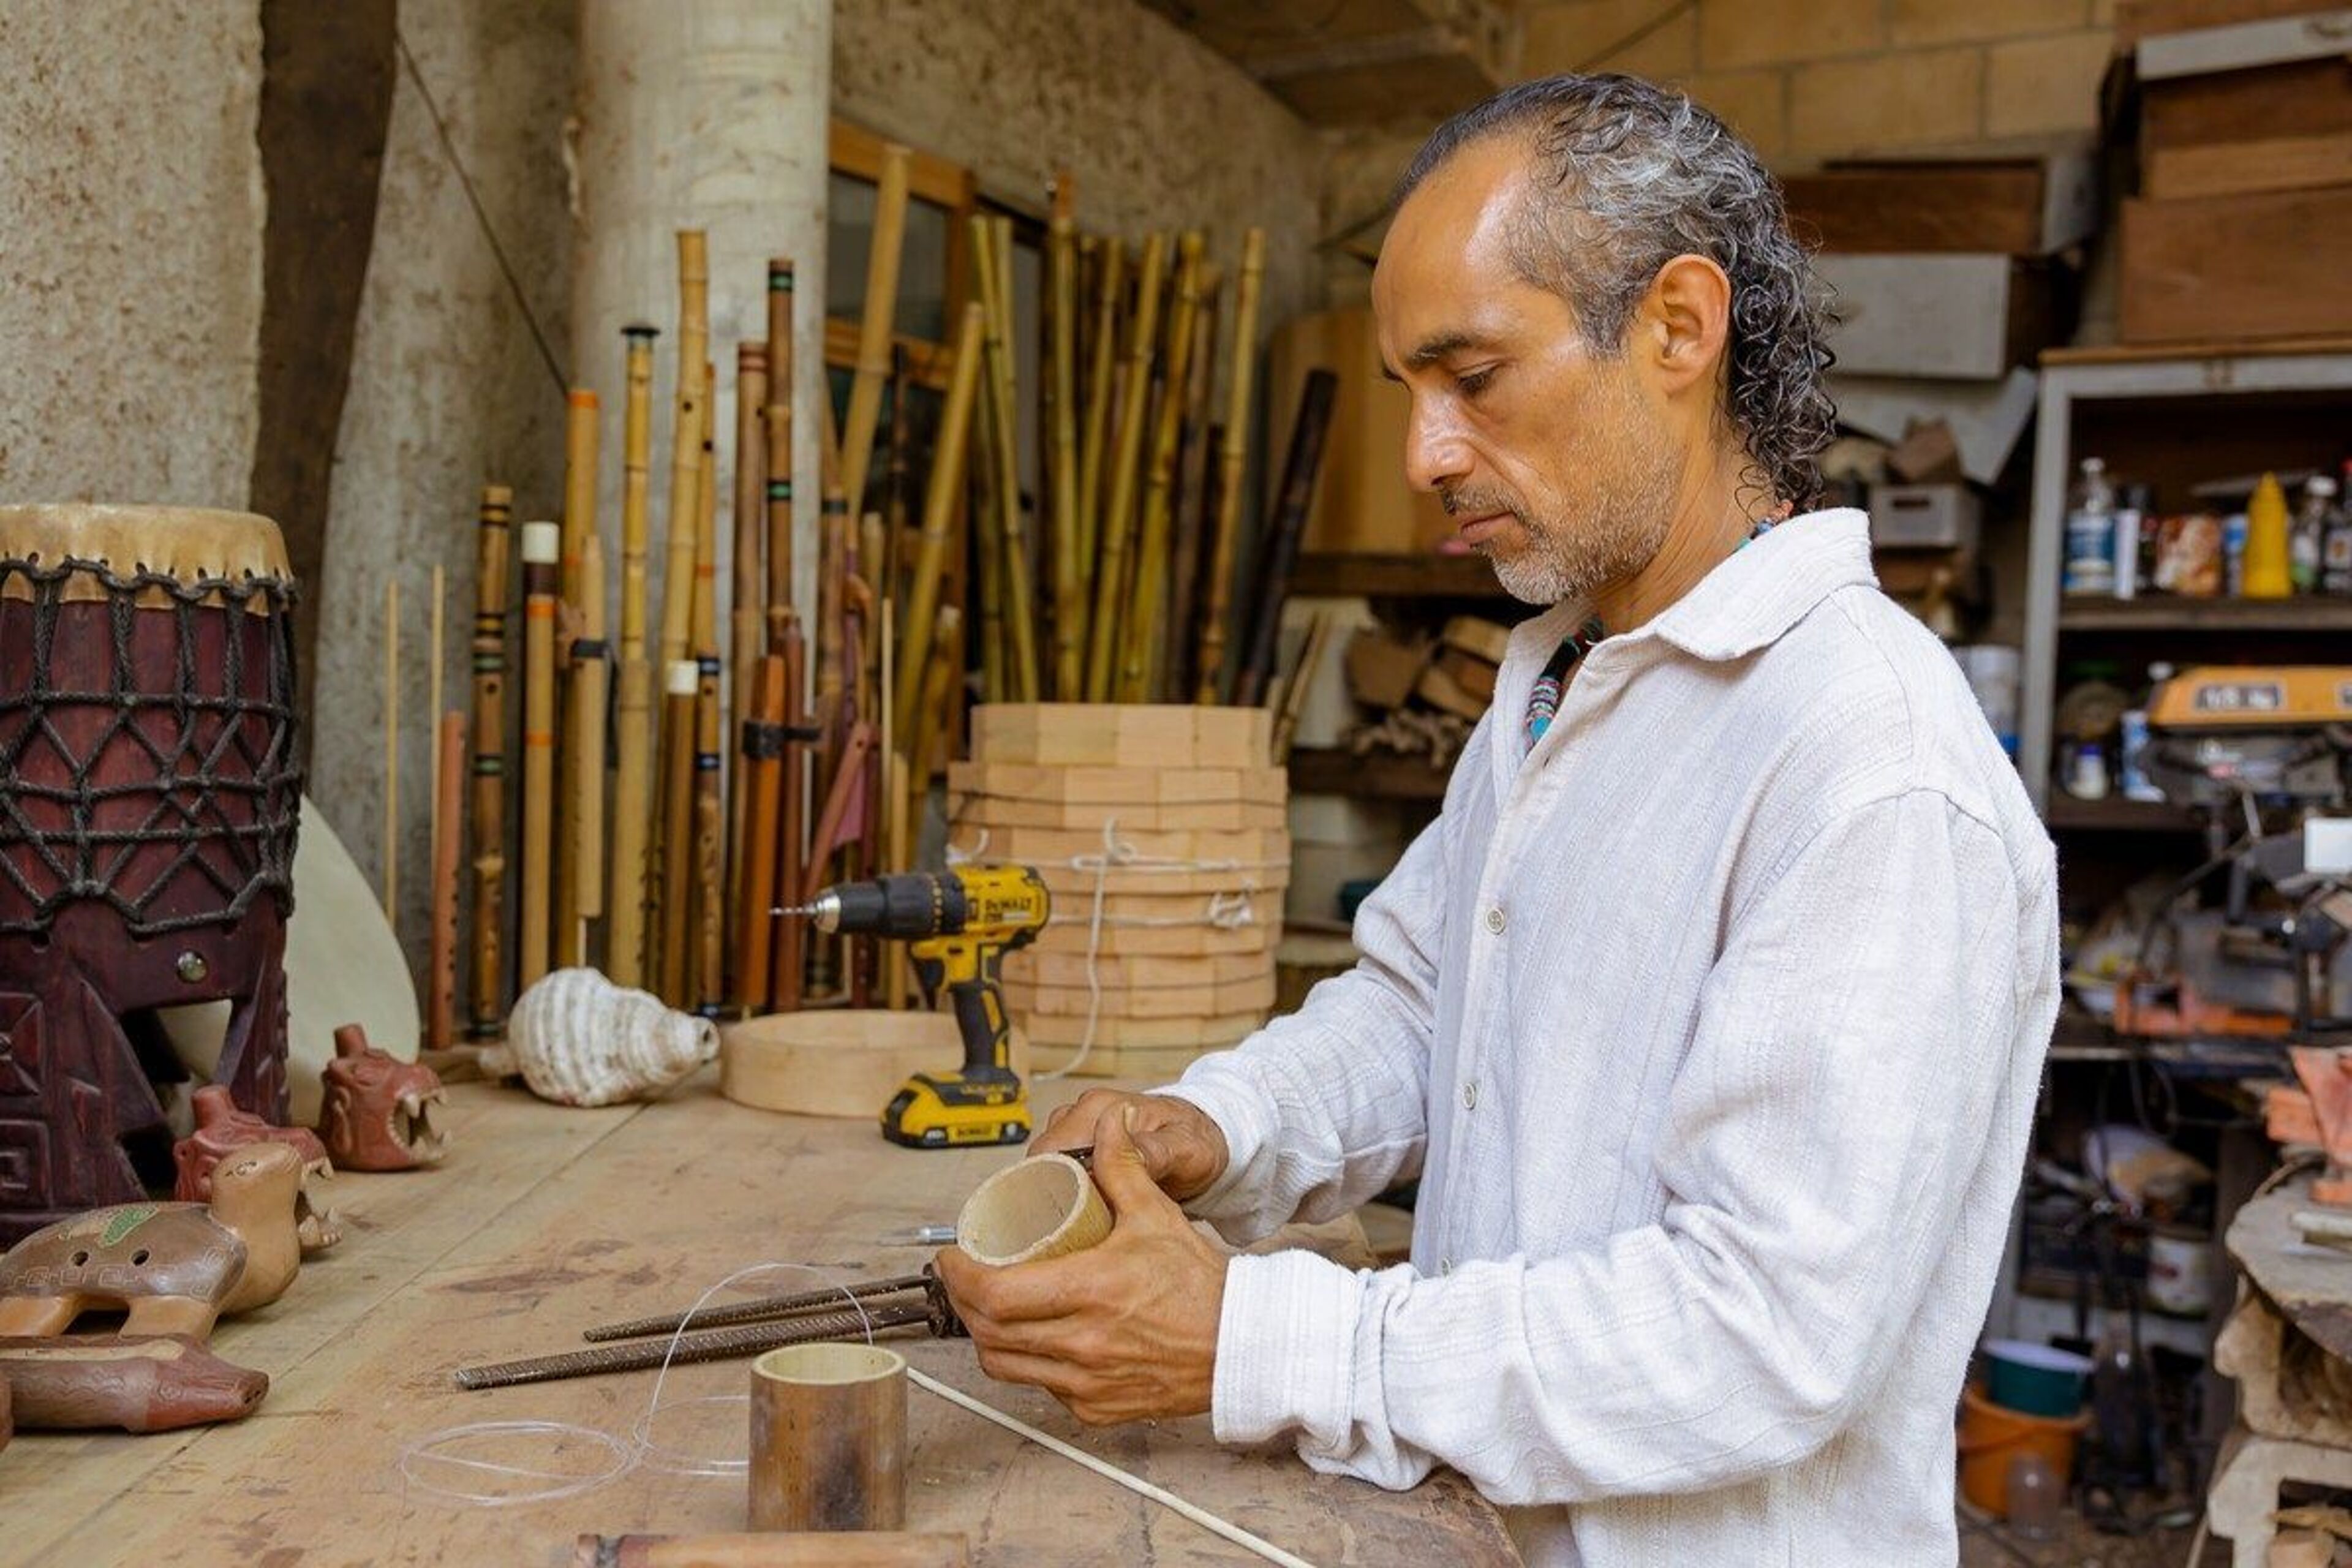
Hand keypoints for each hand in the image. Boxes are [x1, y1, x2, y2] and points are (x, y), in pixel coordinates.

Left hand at [937, 1103, 1228, 1424]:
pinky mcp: (1095, 1409)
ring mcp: (1086, 1383)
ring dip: (986, 1336)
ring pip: (1005, 1366)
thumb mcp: (1156, 1216)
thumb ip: (1123, 1167)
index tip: (953, 1256)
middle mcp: (1082, 1344)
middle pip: (987, 1333)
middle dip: (963, 1302)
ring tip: (987, 1307)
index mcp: (1090, 1292)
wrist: (1239, 1345)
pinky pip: (1039, 1386)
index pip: (995, 1294)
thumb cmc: (1200, 1287)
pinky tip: (1031, 1338)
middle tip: (962, 1276)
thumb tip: (1110, 1124)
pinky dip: (1025, 1362)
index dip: (960, 1276)